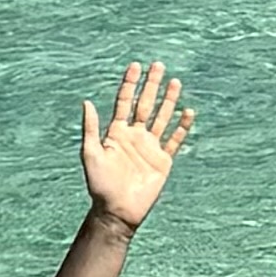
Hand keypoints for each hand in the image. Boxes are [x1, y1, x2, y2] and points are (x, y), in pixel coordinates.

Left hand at [81, 62, 197, 228]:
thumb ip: (90, 128)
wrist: (117, 211)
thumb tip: (86, 102)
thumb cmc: (99, 185)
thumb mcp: (90, 154)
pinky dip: (182, 126)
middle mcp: (135, 136)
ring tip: (175, 82)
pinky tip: (188, 112)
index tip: (135, 65)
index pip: (124, 102)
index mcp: (117, 132)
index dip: (130, 83)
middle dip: (152, 85)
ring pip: (162, 117)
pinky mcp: (163, 161)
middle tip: (158, 65)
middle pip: (145, 104)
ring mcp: (150, 147)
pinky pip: (175, 140)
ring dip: (169, 100)